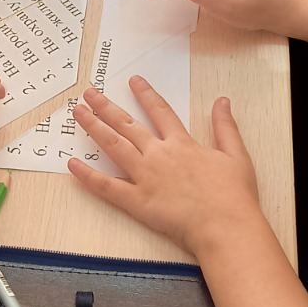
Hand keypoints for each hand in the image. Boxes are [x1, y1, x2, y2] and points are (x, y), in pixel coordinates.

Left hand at [68, 81, 261, 256]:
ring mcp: (145, 177)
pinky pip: (106, 186)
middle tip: (89, 93)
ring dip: (94, 127)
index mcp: (182, 144)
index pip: (159, 111)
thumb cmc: (233, 195)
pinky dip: (87, 176)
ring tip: (78, 113)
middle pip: (127, 124)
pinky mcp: (137, 201)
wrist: (225, 226)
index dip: (145, 94)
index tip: (133, 81)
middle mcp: (159, 155)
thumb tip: (222, 100)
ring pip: (113, 146)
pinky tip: (72, 164)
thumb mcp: (236, 155)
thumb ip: (225, 126)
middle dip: (106, 106)